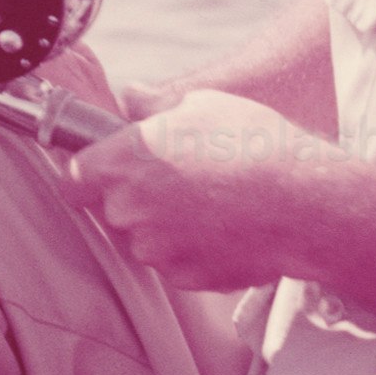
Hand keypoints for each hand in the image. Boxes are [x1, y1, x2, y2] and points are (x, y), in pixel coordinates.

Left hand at [66, 89, 355, 291]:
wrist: (303, 203)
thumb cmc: (254, 144)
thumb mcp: (202, 105)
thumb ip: (154, 106)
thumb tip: (130, 97)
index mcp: (121, 164)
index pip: (71, 180)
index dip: (86, 176)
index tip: (103, 172)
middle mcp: (128, 212)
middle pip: (112, 211)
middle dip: (136, 199)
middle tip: (178, 180)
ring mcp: (155, 250)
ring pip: (146, 239)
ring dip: (165, 226)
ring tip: (211, 202)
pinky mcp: (184, 278)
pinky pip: (177, 262)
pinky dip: (194, 249)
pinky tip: (226, 226)